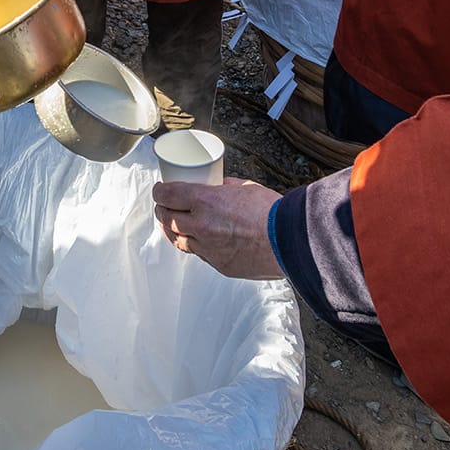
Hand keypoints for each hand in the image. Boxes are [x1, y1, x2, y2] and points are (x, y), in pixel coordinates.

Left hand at [153, 178, 284, 279]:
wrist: (290, 240)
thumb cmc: (272, 212)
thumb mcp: (243, 187)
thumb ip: (223, 187)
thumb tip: (215, 185)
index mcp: (205, 202)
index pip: (167, 195)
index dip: (159, 191)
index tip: (160, 189)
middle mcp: (202, 226)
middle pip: (167, 219)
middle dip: (162, 210)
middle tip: (163, 205)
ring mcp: (209, 248)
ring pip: (178, 240)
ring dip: (172, 230)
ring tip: (172, 224)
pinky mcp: (219, 264)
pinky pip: (198, 254)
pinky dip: (193, 245)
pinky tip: (196, 239)